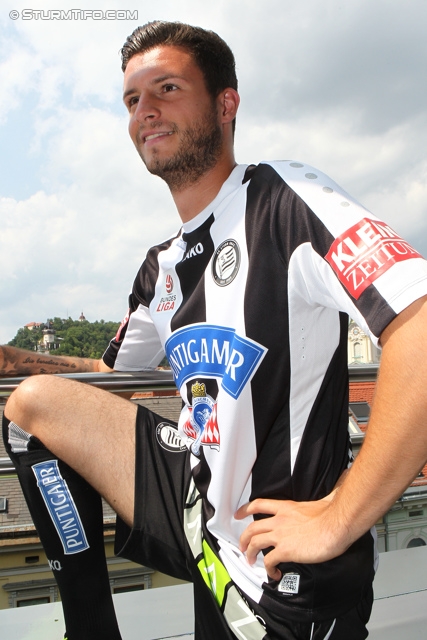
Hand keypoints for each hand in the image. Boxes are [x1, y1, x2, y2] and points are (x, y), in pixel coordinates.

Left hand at [235, 496, 349, 579]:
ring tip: (250, 560)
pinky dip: (268, 570)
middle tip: (242, 545)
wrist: (335, 526)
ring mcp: (280, 535)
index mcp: (286, 508)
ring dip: (249, 553)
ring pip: (255, 543)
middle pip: (252, 528)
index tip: (239, 514)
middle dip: (244, 537)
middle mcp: (279, 520)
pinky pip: (269, 562)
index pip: (259, 504)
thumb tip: (332, 495)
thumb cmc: (332, 515)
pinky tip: (274, 574)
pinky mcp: (285, 550)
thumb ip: (323, 498)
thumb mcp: (322, 501)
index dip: (245, 509)